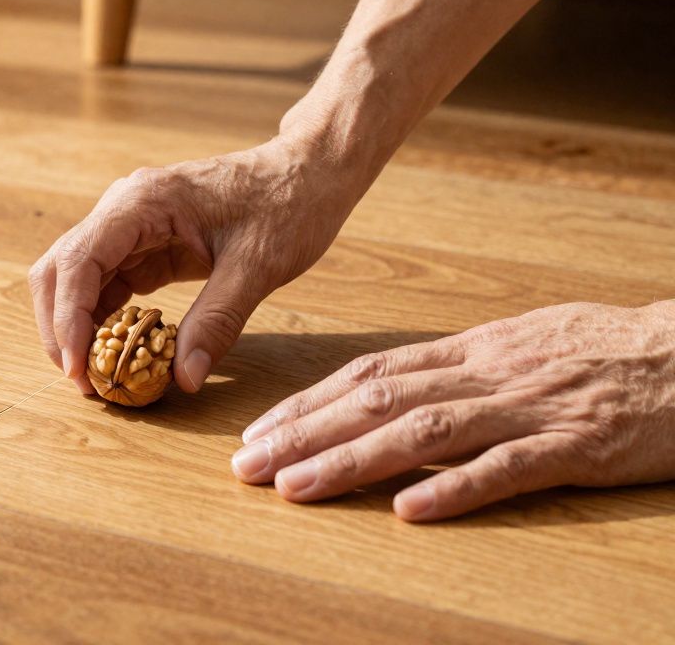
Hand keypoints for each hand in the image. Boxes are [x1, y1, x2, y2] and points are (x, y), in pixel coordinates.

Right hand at [28, 133, 369, 393]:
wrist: (310, 170)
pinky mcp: (145, 243)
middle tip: (83, 380)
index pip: (78, 261)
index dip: (68, 319)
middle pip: (60, 269)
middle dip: (60, 327)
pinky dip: (103, 319)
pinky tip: (118, 352)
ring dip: (77, 326)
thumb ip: (217, 322)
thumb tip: (183, 379)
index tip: (79, 368)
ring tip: (97, 375)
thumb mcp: (258, 266)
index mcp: (143, 202)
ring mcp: (131, 225)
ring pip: (76, 278)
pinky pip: (107, 283)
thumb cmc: (289, 203)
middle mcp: (124, 208)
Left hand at [233, 301, 674, 520]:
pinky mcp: (576, 445)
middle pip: (379, 400)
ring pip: (424, 431)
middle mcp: (488, 374)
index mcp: (473, 351)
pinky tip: (409, 510)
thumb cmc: (606, 350)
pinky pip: (508, 467)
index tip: (260, 430)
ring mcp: (530, 407)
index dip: (309, 402)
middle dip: (305, 432)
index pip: (371, 374)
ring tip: (296, 487)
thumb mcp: (523, 345)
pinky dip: (455, 487)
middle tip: (248, 465)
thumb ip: (460, 369)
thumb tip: (394, 390)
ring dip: (352, 460)